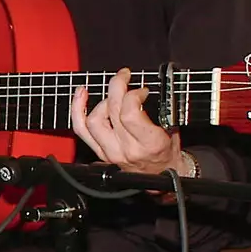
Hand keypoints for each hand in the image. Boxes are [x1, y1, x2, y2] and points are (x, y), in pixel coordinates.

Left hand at [71, 68, 186, 174]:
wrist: (162, 175)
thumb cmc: (168, 152)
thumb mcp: (172, 130)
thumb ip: (160, 110)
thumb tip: (143, 89)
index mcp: (148, 143)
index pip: (129, 113)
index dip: (133, 95)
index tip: (142, 90)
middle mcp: (127, 149)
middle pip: (111, 112)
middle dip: (117, 87)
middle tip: (124, 76)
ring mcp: (110, 152)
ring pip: (93, 120)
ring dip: (101, 100)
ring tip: (111, 89)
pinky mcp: (100, 152)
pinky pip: (81, 130)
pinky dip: (77, 109)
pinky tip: (81, 94)